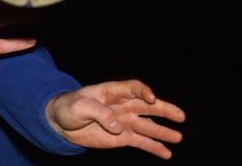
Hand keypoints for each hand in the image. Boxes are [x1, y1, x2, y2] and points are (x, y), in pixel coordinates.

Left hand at [47, 80, 185, 158]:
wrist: (61, 124)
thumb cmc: (68, 108)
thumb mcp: (78, 106)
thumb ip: (98, 113)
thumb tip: (117, 126)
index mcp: (112, 92)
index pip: (133, 88)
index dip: (143, 91)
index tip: (151, 99)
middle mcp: (122, 106)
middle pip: (147, 106)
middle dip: (164, 110)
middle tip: (180, 116)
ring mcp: (124, 121)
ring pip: (148, 125)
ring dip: (163, 132)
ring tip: (178, 137)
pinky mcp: (122, 137)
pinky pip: (141, 142)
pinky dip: (154, 147)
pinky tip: (167, 153)